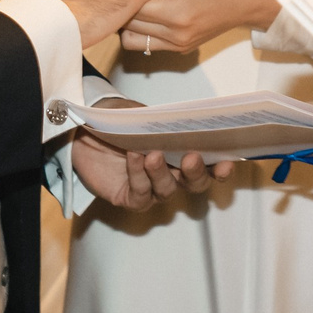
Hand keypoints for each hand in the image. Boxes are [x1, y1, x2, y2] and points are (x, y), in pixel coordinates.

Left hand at [70, 132, 236, 211]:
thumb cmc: (120, 122)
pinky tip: (133, 157)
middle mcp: (171, 175)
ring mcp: (151, 189)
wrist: (85, 131)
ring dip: (162, 173)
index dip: (221, 168)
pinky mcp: (129, 197)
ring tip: (152, 154)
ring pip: (167, 190)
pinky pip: (140, 194)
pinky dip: (138, 175)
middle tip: (191, 157)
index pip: (209, 166)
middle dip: (196, 173)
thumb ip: (164, 119)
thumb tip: (183, 117)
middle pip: (194, 184)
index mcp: (182, 154)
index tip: (227, 161)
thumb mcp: (144, 114)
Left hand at [120, 0, 287, 54]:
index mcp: (179, 15)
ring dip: (132, 17)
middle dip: (128, 1)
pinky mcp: (181, 47)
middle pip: (129, 23)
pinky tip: (156, 5)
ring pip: (133, 37)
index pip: (134, 5)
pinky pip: (147, 43)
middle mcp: (176, 36)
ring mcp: (178, 45)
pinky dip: (143, 27)